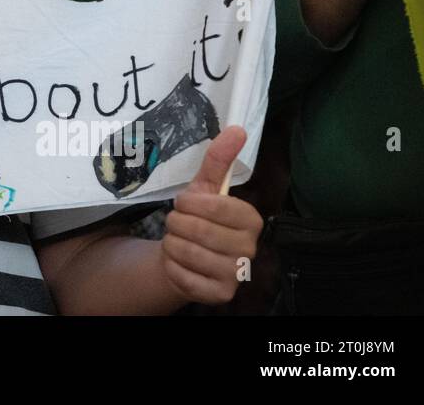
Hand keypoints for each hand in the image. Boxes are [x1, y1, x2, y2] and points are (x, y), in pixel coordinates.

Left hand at [160, 126, 262, 305]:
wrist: (184, 257)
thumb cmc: (198, 218)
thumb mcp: (204, 187)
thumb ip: (219, 159)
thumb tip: (237, 128)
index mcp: (250, 220)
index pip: (217, 207)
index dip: (191, 203)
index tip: (183, 202)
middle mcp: (250, 249)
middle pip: (198, 230)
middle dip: (177, 223)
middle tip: (178, 223)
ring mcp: (237, 274)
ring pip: (188, 252)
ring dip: (172, 243)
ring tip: (178, 241)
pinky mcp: (221, 295)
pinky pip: (183, 277)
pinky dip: (172, 266)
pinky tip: (179, 263)